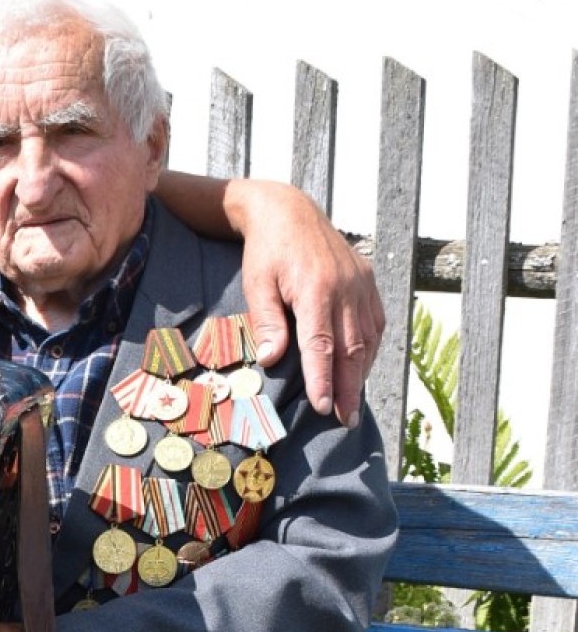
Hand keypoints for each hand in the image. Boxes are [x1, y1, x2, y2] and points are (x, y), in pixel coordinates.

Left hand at [229, 178, 383, 426]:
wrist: (288, 212)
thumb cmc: (265, 253)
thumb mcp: (257, 285)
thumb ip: (268, 322)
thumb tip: (272, 361)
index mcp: (315, 289)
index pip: (321, 345)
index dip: (323, 379)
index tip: (324, 408)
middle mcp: (345, 287)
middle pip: (351, 348)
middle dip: (349, 387)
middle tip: (345, 419)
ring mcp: (361, 283)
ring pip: (368, 338)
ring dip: (362, 373)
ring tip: (353, 403)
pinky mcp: (368, 281)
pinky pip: (375, 323)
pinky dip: (369, 349)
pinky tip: (360, 369)